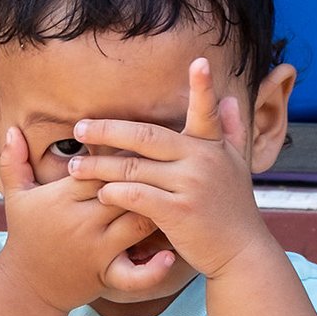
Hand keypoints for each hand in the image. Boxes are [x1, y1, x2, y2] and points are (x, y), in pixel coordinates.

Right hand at [0, 125, 160, 312]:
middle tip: (173, 167)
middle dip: (147, 179)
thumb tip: (11, 129)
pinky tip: (169, 256)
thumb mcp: (15, 197)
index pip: (101, 167)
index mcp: (62, 197)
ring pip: (138, 224)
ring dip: (159, 212)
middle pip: (125, 191)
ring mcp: (96, 250)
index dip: (122, 154)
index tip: (142, 144)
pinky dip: (154, 269)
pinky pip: (135, 275)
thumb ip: (14, 161)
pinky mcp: (106, 276)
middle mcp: (82, 221)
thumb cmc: (25, 235)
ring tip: (177, 199)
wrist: (27, 286)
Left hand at [65, 58, 275, 284]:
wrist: (241, 254)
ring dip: (100, 167)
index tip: (199, 61)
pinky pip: (137, 196)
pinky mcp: (179, 213)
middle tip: (80, 128)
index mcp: (212, 148)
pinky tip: (100, 193)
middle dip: (108, 131)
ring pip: (134, 168)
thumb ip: (231, 133)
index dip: (203, 87)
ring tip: (76, 167)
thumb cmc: (233, 211)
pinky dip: (115, 193)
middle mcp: (202, 161)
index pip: (206, 112)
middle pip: (146, 136)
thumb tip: (232, 100)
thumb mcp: (237, 168)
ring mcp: (191, 186)